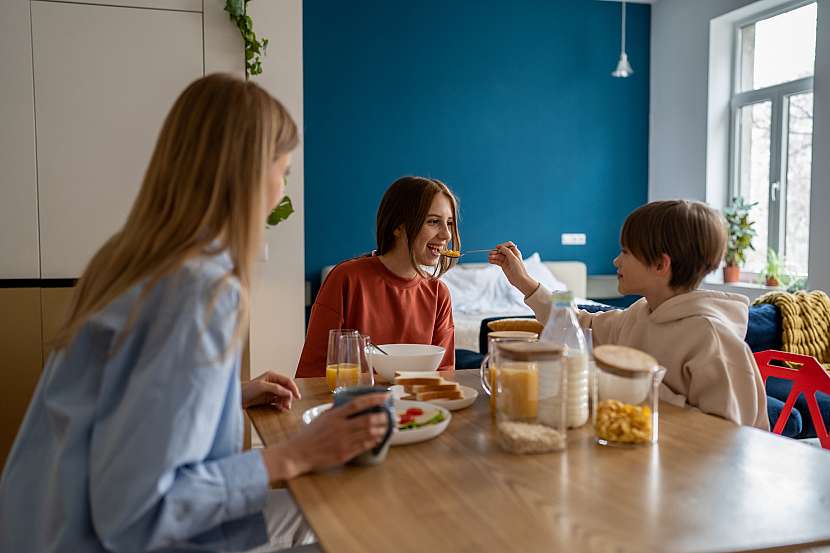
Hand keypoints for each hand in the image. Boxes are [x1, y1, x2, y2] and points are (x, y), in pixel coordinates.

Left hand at [241, 371, 300, 409]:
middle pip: (286, 389)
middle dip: (289, 397)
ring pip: (283, 396)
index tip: (297, 396)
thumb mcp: (262, 387)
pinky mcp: (268, 399)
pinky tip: (282, 408)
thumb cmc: (247, 389)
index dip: (293, 388)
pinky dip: (281, 405)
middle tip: (288, 405)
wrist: (237, 398)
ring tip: (285, 408)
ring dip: (286, 402)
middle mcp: (273, 383)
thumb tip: (288, 392)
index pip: (287, 381)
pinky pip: (278, 402)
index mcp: (272, 376)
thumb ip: (276, 388)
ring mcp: (271, 391)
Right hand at [261, 393, 390, 482]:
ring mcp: (344, 441)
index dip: (373, 399)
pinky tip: (378, 438)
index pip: (357, 404)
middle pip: (368, 419)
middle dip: (382, 417)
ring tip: (386, 427)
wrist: (298, 454)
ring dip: (381, 429)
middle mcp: (340, 427)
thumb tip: (351, 405)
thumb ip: (336, 412)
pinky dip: (374, 441)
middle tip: (388, 415)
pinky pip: (364, 446)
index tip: (385, 396)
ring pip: (369, 433)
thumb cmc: (309, 435)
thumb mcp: (321, 418)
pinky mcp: (345, 454)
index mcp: (334, 416)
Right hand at [488, 241, 538, 296]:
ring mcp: (507, 261)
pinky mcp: (503, 266)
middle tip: (490, 254)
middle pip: (501, 250)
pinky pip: (497, 261)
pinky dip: (493, 261)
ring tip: (489, 258)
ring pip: (498, 256)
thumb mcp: (513, 258)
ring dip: (493, 256)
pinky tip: (490, 261)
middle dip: (496, 251)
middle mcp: (510, 255)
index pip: (508, 245)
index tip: (497, 247)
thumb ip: (507, 251)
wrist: (519, 279)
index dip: (502, 245)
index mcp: (515, 252)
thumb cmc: (519, 269)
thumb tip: (500, 247)